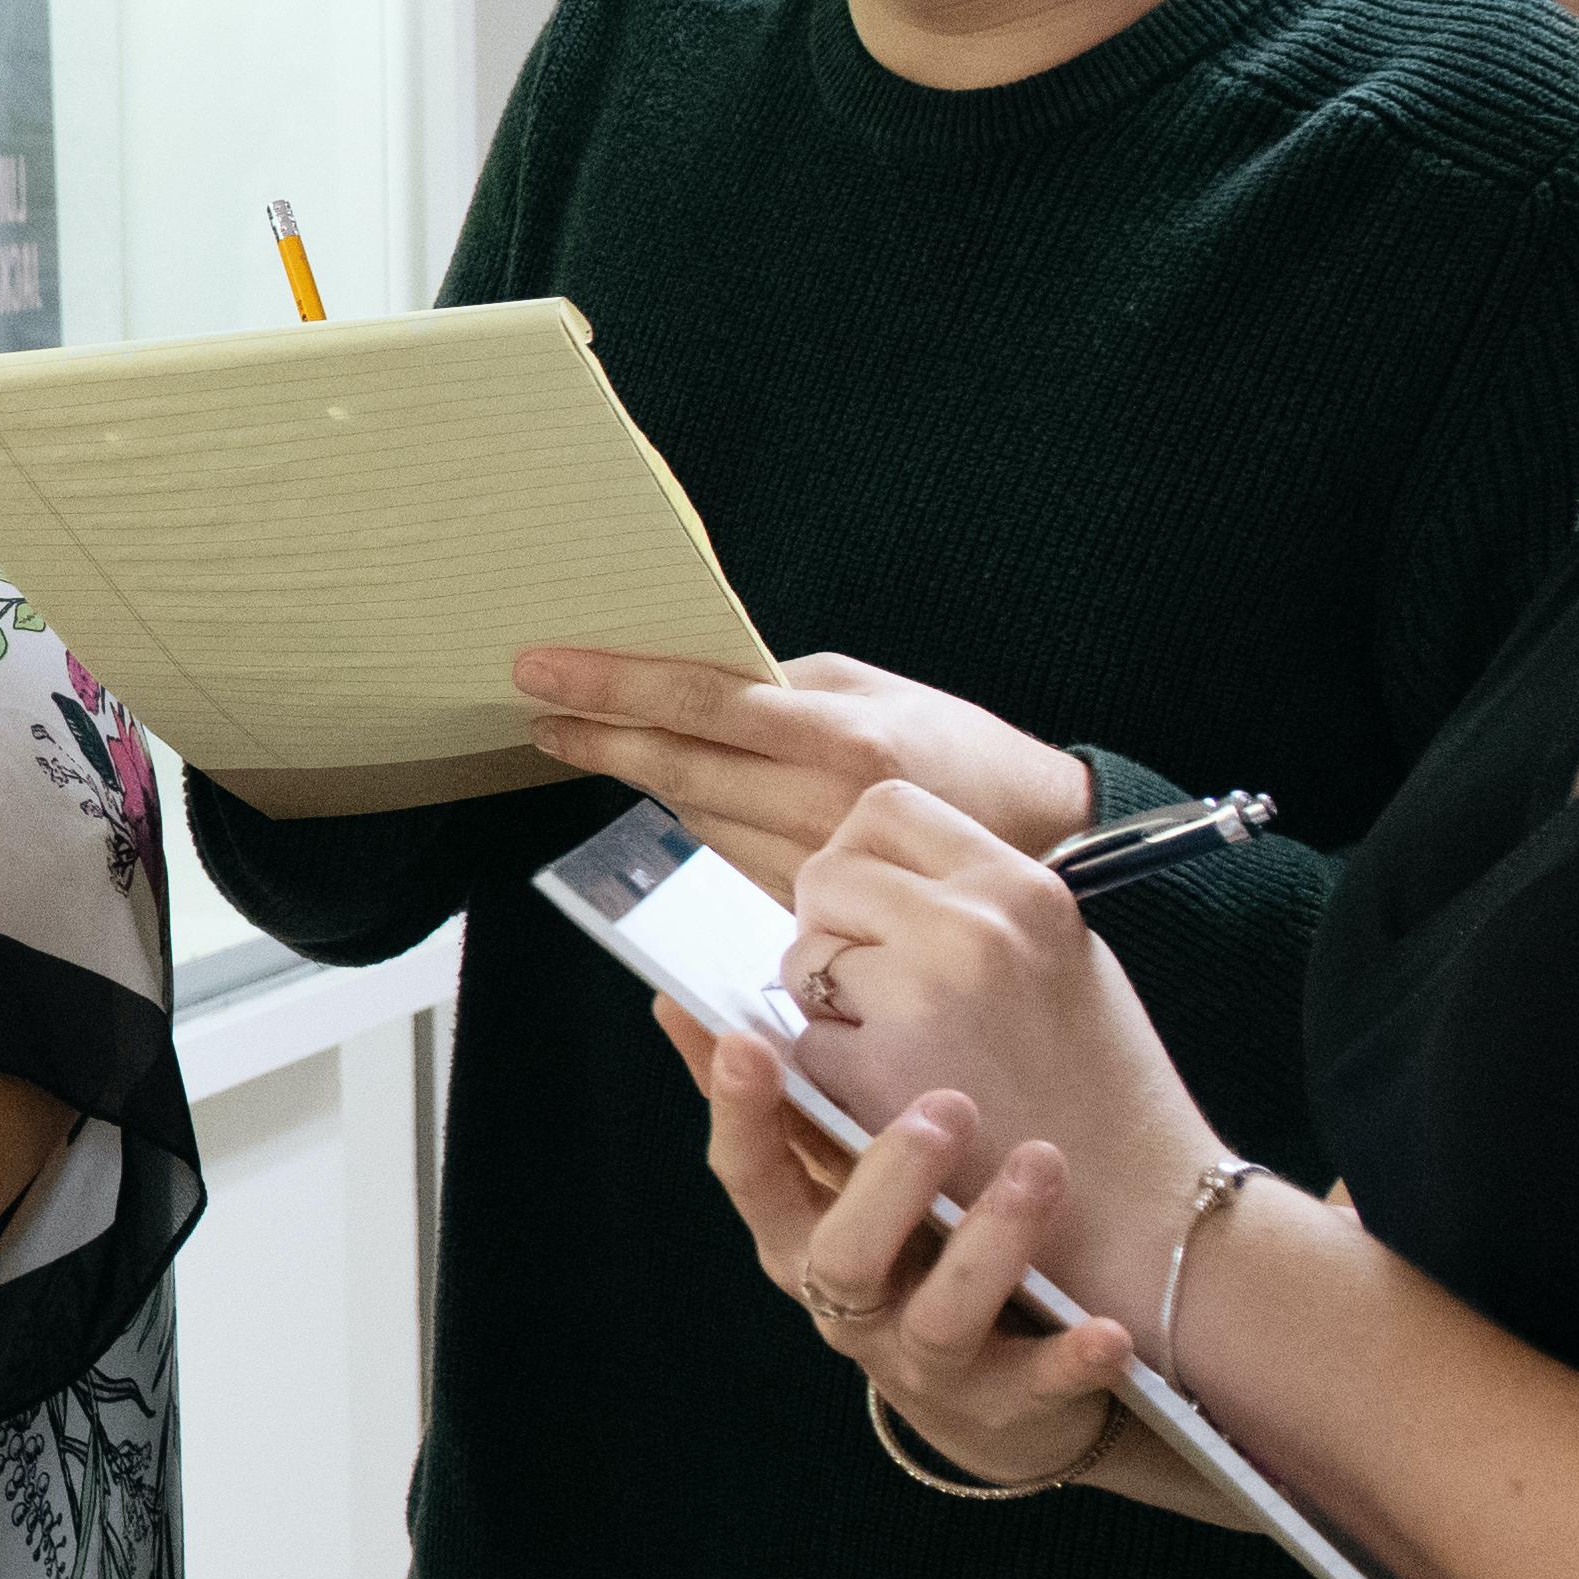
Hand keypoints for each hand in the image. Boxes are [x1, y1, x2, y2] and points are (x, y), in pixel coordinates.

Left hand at [519, 647, 1095, 896]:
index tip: (543, 670)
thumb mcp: (879, 690)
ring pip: (695, 815)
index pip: (701, 704)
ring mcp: (814, 868)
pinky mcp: (810, 908)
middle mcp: (824, 810)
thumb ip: (784, 684)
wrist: (1042, 840)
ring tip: (591, 735)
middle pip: (680, 769)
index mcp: (843, 740)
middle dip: (599, 738)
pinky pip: (727, 851)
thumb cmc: (958, 750)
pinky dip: (697, 813)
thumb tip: (691, 680)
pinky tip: (677, 784)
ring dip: (643, 775)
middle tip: (537, 709)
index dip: (613, 687)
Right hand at [664, 999, 1140, 1492]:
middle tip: (946, 1105)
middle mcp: (848, 1303)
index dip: (739, 1113)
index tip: (749, 1041)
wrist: (984, 1388)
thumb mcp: (831, 1174)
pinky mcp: (1000, 1401)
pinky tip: (1105, 1329)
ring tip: (1042, 1164)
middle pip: (841, 1256)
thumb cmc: (904, 1244)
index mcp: (800, 1233)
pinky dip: (1068, 1361)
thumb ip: (775, 1095)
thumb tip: (678, 996)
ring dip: (991, 1244)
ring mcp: (921, 1359)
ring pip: (941, 1317)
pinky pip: (1033, 1387)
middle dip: (888, 1183)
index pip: (749, 1174)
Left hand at [776, 782, 1220, 1319]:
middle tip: (877, 983)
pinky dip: (834, 1075)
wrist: (1143, 1205)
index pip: (886, 805)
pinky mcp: (879, 1077)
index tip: (877, 903)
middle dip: (831, 926)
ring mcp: (920, 999)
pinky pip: (806, 1045)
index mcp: (1020, 885)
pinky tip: (901, 1100)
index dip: (863, 853)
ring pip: (802, 958)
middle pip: (826, 873)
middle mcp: (970, 927)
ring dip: (827, 1001)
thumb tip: (867, 871)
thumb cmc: (1101, 1083)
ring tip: (907, 1045)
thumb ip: (970, 903)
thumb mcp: (1059, 953)